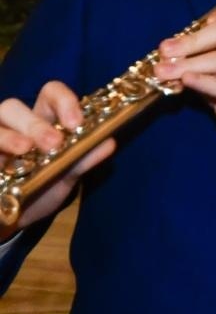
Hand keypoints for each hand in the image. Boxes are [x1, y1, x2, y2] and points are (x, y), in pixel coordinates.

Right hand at [0, 82, 115, 238]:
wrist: (11, 219)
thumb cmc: (40, 190)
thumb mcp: (64, 177)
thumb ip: (83, 160)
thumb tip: (108, 143)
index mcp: (41, 120)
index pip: (50, 94)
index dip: (63, 101)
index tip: (75, 123)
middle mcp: (13, 124)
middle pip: (14, 106)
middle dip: (35, 123)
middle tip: (53, 143)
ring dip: (9, 135)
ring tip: (24, 150)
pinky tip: (2, 165)